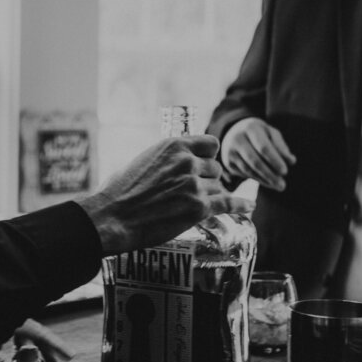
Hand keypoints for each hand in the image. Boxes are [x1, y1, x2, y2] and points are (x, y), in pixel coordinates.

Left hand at [0, 319, 73, 361]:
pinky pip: (6, 330)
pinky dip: (10, 343)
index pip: (41, 333)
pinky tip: (6, 353)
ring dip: (25, 348)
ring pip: (19, 332)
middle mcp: (11, 314)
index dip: (56, 346)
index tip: (71, 356)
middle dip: (44, 351)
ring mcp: (0, 315)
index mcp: (14, 317)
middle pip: (33, 333)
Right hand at [76, 135, 255, 254]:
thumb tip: (175, 163)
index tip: (205, 165)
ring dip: (211, 196)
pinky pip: (228, 204)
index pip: (210, 144)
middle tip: (193, 192)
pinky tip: (248, 206)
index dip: (208, 156)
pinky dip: (240, 205)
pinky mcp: (198, 209)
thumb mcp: (143, 160)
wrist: (113, 217)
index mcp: (173, 145)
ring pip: (218, 188)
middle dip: (208, 180)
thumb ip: (165, 158)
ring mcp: (194, 185)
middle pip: (215, 169)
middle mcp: (187, 162)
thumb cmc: (119, 191)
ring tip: (195, 205)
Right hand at [220, 118, 294, 192]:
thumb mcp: (271, 133)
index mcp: (250, 128)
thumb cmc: (259, 134)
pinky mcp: (228, 163)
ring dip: (265, 180)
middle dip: (270, 174)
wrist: (235, 132)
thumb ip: (281, 146)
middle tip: (283, 185)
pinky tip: (269, 183)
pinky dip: (258, 180)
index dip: (274, 160)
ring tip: (279, 186)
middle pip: (254, 160)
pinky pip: (244, 174)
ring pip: (249, 170)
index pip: (263, 147)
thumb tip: (291, 161)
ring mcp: (230, 152)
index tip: (285, 171)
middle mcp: (237, 139)